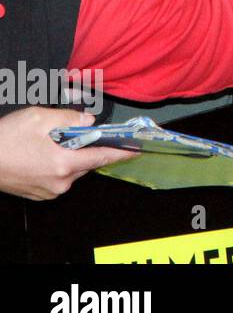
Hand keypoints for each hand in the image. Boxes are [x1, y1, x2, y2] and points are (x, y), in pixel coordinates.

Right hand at [0, 108, 137, 200]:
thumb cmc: (5, 138)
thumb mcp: (39, 118)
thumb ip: (70, 118)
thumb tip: (89, 122)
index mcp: (63, 163)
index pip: (103, 157)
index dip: (123, 151)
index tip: (139, 148)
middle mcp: (60, 182)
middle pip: (88, 162)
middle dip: (89, 147)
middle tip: (77, 131)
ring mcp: (49, 191)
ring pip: (74, 170)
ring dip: (72, 156)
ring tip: (53, 141)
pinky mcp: (39, 194)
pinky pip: (60, 177)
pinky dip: (60, 164)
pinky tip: (44, 153)